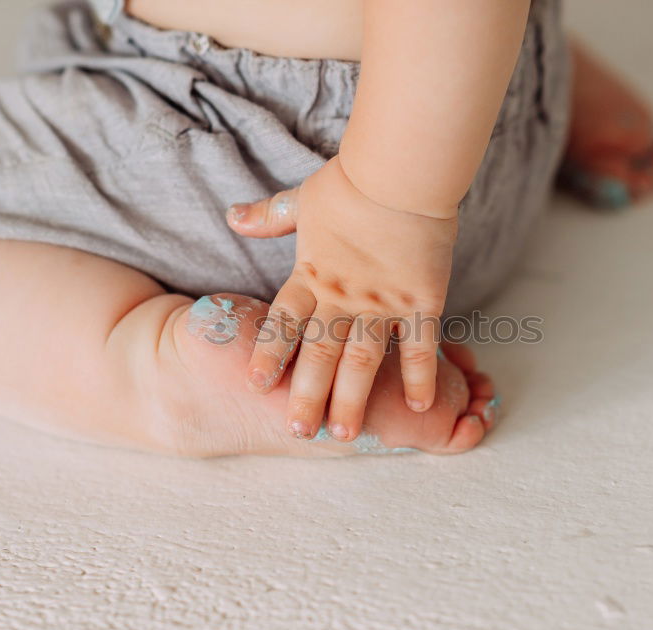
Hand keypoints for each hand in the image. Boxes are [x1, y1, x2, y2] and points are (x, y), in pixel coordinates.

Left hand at [226, 157, 456, 440]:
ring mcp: (382, 303)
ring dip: (352, 399)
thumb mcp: (302, 200)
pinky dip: (419, 377)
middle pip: (319, 355)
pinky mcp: (421, 299)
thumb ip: (268, 217)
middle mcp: (343, 297)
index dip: (269, 355)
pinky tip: (420, 409)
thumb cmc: (352, 182)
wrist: (401, 170)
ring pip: (363, 361)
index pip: (284, 323)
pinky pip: (419, 347)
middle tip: (297, 431)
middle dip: (306, 395)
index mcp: (312, 275)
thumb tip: (231, 216)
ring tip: (342, 435)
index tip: (256, 385)